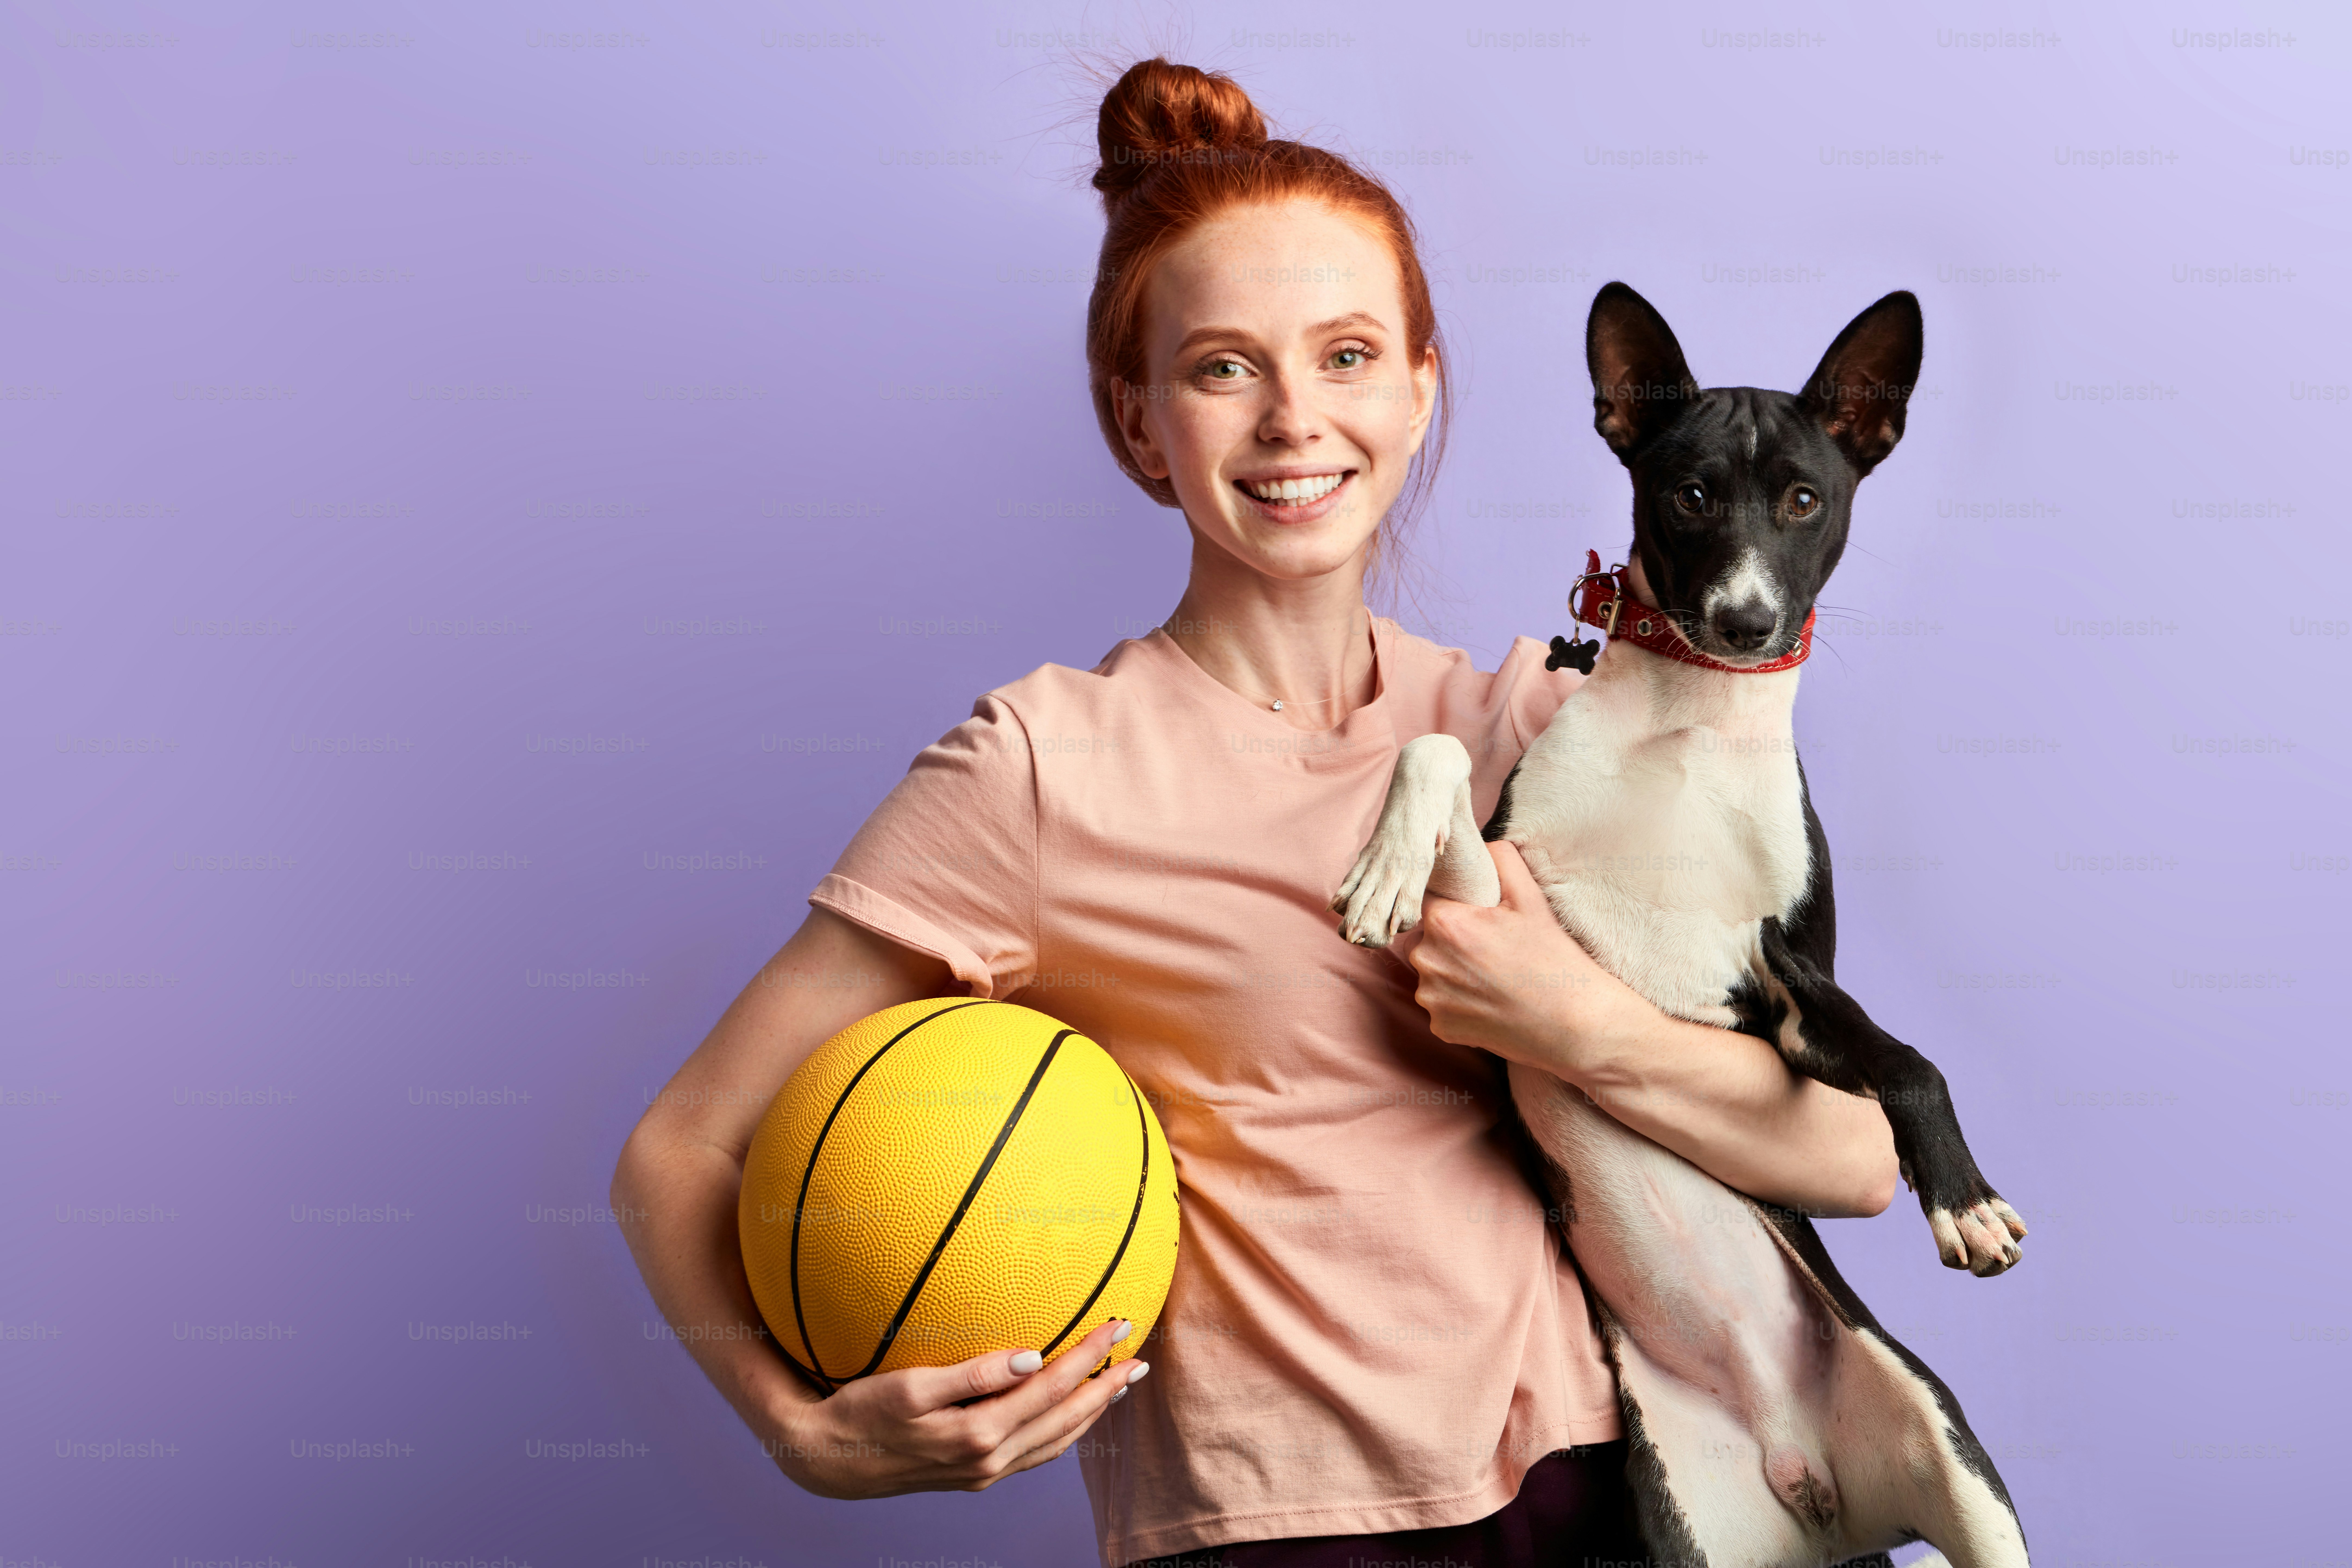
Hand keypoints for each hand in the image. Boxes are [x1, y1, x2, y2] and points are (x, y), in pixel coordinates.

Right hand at [762, 1318, 1146, 1497]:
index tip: (1119, 1325)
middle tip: (1140, 1357)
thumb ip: (974, 1374)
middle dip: (1106, 1388)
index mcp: (979, 1434)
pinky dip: (1062, 1430)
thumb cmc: (862, 1411)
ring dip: (1091, 1412)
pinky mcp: (974, 1474)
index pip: (1052, 1387)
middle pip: (1066, 1420)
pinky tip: (1069, 1413)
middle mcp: (989, 1460)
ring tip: (1118, 1385)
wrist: (828, 1461)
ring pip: (1056, 1442)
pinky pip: (1035, 1452)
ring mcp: (983, 1472)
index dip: (1090, 1356)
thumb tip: (1033, 1358)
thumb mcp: (911, 1387)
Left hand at [1406, 840, 1635, 1072]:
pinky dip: (1460, 1002)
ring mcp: (1431, 998)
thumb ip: (1500, 858)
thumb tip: (1481, 844)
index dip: (1453, 905)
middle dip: (1452, 939)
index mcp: (1444, 923)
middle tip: (1491, 947)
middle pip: (1427, 938)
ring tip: (1494, 976)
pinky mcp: (1440, 1028)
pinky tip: (1490, 1001)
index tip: (1476, 915)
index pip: (1429, 899)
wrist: (1572, 1024)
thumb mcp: (1530, 898)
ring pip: (1433, 972)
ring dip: (1454, 971)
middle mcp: (1426, 960)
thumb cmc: (1552, 959)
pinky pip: (1441, 1005)